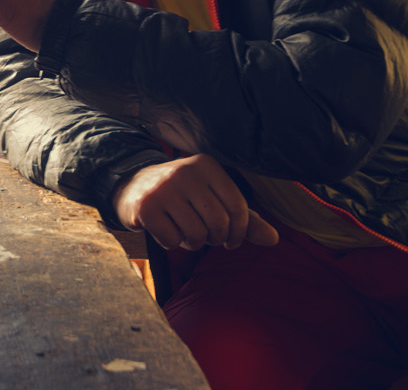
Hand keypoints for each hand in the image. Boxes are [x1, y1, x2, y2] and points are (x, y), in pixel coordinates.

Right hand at [112, 155, 279, 251]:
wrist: (133, 186)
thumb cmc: (183, 196)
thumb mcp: (213, 198)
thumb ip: (243, 218)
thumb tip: (273, 240)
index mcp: (207, 165)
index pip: (238, 206)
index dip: (240, 231)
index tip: (232, 240)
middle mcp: (186, 171)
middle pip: (218, 223)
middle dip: (215, 239)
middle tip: (206, 236)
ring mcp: (164, 188)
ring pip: (196, 234)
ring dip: (193, 243)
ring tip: (184, 232)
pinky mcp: (146, 207)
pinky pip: (172, 240)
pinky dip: (172, 243)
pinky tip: (165, 230)